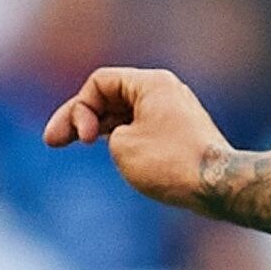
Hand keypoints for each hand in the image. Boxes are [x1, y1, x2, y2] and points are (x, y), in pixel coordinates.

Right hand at [44, 65, 230, 207]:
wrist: (220, 186)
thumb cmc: (170, 163)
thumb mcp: (122, 145)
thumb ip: (107, 131)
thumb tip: (121, 135)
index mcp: (151, 83)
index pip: (100, 83)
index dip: (79, 109)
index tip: (82, 139)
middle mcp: (165, 91)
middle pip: (111, 97)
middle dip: (79, 119)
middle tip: (51, 141)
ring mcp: (175, 112)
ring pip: (125, 114)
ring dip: (98, 128)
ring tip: (72, 143)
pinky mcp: (181, 134)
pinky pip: (142, 127)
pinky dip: (121, 137)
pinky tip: (108, 149)